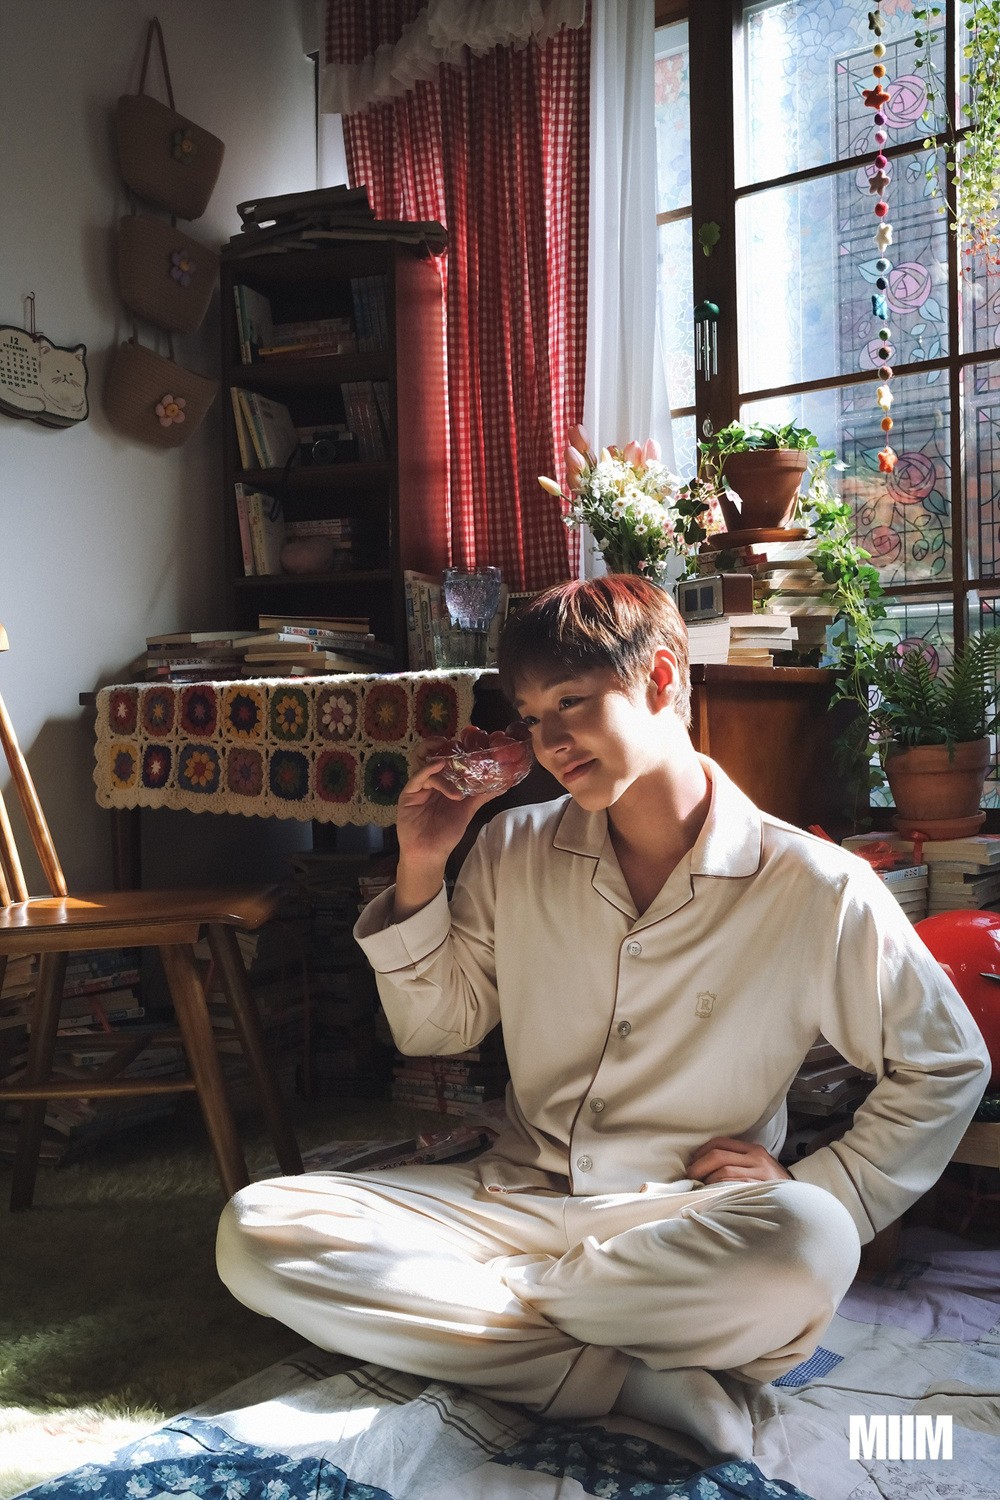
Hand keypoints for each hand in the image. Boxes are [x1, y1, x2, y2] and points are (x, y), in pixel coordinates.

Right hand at [394, 737, 505, 866]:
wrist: (430, 853)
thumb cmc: (446, 832)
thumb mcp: (467, 810)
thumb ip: (482, 795)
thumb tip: (504, 784)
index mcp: (442, 781)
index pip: (445, 757)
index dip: (455, 747)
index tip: (469, 741)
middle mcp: (428, 780)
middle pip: (429, 754)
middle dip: (440, 744)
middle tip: (456, 741)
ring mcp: (417, 786)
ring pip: (423, 762)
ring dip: (438, 758)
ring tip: (449, 760)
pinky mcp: (408, 794)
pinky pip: (417, 777)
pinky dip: (429, 770)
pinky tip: (439, 768)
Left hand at [687, 1137, 790, 1184]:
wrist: (801, 1201)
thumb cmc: (773, 1186)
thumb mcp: (759, 1167)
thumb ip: (738, 1162)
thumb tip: (705, 1167)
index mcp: (754, 1150)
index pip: (721, 1143)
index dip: (701, 1151)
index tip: (692, 1162)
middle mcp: (757, 1158)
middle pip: (718, 1155)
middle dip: (699, 1166)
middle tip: (690, 1176)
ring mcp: (759, 1174)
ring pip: (723, 1171)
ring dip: (707, 1179)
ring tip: (700, 1187)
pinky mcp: (760, 1190)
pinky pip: (733, 1186)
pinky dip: (718, 1189)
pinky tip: (712, 1194)